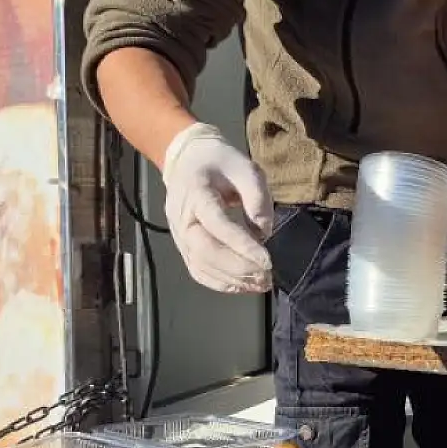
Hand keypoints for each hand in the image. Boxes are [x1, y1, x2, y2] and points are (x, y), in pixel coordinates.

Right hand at [162, 123, 274, 292]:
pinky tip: (243, 286)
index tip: (267, 260)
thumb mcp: (245, 167)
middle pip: (206, 251)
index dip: (242, 246)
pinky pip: (199, 271)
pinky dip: (221, 283)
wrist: (188, 161)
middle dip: (239, 268)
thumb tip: (263, 232)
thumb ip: (256, 196)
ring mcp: (179, 236)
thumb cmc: (220, 163)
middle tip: (267, 275)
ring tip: (261, 284)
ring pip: (201, 266)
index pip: (218, 225)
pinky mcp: (183, 247)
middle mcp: (182, 219)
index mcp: (195, 194)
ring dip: (233, 280)